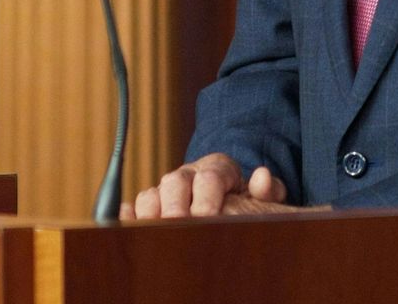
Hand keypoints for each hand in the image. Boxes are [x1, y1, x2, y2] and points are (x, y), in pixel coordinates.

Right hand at [121, 154, 288, 218]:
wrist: (226, 194)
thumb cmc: (243, 197)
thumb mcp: (260, 192)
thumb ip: (268, 189)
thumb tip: (262, 177)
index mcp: (216, 169)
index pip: (209, 177)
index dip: (206, 196)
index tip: (208, 215)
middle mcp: (188, 176)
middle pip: (175, 182)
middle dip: (175, 205)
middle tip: (178, 224)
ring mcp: (167, 190)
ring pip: (151, 193)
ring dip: (151, 212)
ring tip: (155, 228)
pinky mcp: (151, 205)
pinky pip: (133, 206)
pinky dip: (130, 216)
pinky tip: (131, 224)